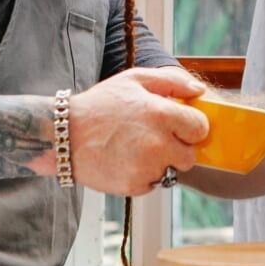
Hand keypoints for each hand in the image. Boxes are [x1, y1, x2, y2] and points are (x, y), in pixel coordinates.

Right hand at [68, 67, 208, 195]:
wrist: (63, 135)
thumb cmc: (100, 104)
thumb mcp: (134, 80)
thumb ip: (172, 81)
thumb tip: (200, 91)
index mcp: (163, 114)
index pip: (200, 129)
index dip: (191, 127)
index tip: (178, 126)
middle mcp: (159, 143)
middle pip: (189, 157)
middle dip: (177, 149)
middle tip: (155, 139)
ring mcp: (147, 167)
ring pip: (170, 171)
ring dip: (159, 163)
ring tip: (134, 148)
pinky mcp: (134, 185)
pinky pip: (151, 183)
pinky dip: (142, 175)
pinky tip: (124, 160)